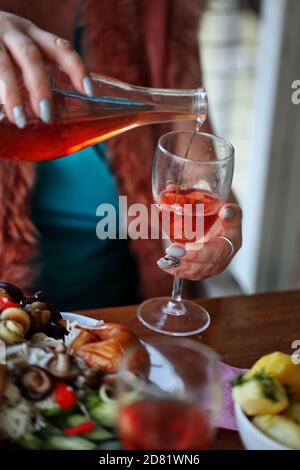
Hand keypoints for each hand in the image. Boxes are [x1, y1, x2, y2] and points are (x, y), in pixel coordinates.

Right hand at [0, 11, 92, 126]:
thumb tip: (56, 111)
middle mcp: (13, 31)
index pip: (60, 47)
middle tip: (46, 115)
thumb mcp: (20, 51)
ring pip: (4, 65)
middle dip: (39, 87)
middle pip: (30, 57)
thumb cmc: (1, 47)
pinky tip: (0, 111)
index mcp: (32, 33)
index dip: (76, 68)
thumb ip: (35, 72)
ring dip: (12, 95)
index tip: (88, 91)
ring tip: (20, 120)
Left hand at [157, 203, 241, 280]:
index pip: (215, 253)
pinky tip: (165, 265)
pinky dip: (176, 270)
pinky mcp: (203, 268)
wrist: (223, 225)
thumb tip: (226, 211)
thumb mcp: (232, 212)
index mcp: (231, 245)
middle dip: (184, 261)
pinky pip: (190, 273)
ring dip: (178, 268)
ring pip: (196, 272)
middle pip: (204, 266)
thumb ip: (231, 212)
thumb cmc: (226, 217)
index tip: (177, 248)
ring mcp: (213, 266)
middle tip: (169, 252)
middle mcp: (223, 259)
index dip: (196, 253)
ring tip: (163, 262)